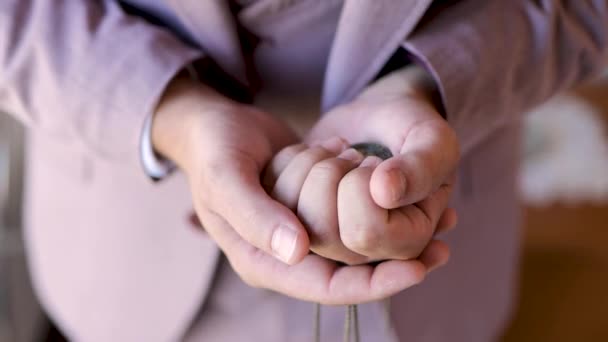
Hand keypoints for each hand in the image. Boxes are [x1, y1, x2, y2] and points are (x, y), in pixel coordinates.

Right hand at [154, 74, 434, 303]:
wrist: (215, 124)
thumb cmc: (214, 150)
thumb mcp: (226, 178)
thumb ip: (256, 217)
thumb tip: (296, 252)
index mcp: (262, 260)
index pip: (326, 288)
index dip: (374, 284)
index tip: (418, 269)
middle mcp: (287, 254)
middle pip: (350, 273)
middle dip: (394, 260)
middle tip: (442, 242)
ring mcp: (302, 232)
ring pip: (357, 246)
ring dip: (389, 230)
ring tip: (430, 209)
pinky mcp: (314, 210)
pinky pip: (353, 218)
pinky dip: (378, 206)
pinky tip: (409, 192)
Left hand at [304, 65, 459, 261]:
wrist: (379, 117)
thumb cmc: (413, 131)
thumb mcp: (434, 141)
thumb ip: (420, 168)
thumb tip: (384, 191)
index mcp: (406, 243)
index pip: (363, 233)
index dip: (361, 189)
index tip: (377, 164)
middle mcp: (363, 253)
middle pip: (321, 230)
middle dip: (333, 174)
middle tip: (359, 157)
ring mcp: (326, 238)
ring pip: (289, 214)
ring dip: (314, 163)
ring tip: (343, 153)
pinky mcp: (296, 215)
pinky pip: (271, 194)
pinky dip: (294, 157)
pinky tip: (323, 150)